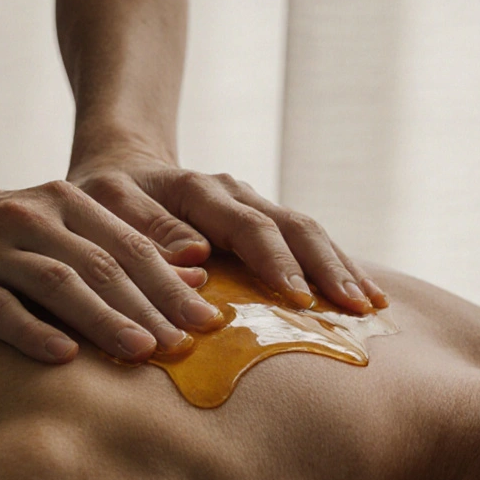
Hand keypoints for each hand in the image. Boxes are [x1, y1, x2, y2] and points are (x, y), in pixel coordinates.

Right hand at [0, 180, 223, 363]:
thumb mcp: (41, 232)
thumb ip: (106, 248)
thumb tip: (189, 274)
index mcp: (59, 201)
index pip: (128, 242)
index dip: (173, 280)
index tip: (212, 319)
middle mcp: (28, 216)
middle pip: (103, 261)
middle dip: (154, 302)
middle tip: (193, 341)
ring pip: (58, 282)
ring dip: (105, 318)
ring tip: (143, 351)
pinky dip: (33, 332)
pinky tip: (63, 359)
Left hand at [67, 149, 387, 313]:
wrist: (120, 171)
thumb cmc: (105, 198)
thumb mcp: (108, 205)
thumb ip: (147, 230)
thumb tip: (196, 259)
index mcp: (199, 189)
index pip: (248, 225)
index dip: (276, 262)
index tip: (299, 300)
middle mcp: (234, 193)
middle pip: (294, 226)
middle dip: (328, 267)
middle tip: (357, 309)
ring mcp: (253, 206)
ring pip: (309, 232)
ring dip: (342, 268)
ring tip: (373, 308)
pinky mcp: (262, 223)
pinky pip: (306, 243)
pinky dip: (335, 267)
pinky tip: (362, 298)